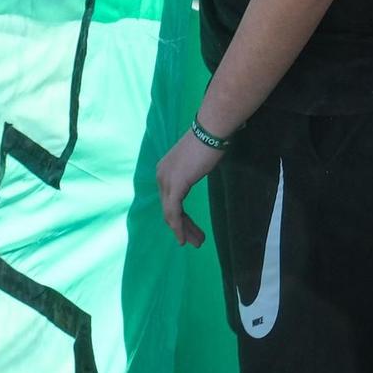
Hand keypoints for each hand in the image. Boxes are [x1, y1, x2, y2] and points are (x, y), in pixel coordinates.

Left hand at [154, 129, 222, 246]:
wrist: (211, 130)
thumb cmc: (209, 141)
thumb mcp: (196, 160)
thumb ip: (191, 170)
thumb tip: (196, 172)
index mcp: (164, 170)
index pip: (169, 199)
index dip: (179, 217)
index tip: (191, 229)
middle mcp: (160, 176)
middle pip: (168, 209)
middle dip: (182, 227)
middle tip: (195, 241)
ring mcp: (166, 180)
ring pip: (171, 214)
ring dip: (183, 230)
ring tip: (196, 242)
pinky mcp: (175, 185)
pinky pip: (174, 212)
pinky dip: (178, 227)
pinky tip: (184, 238)